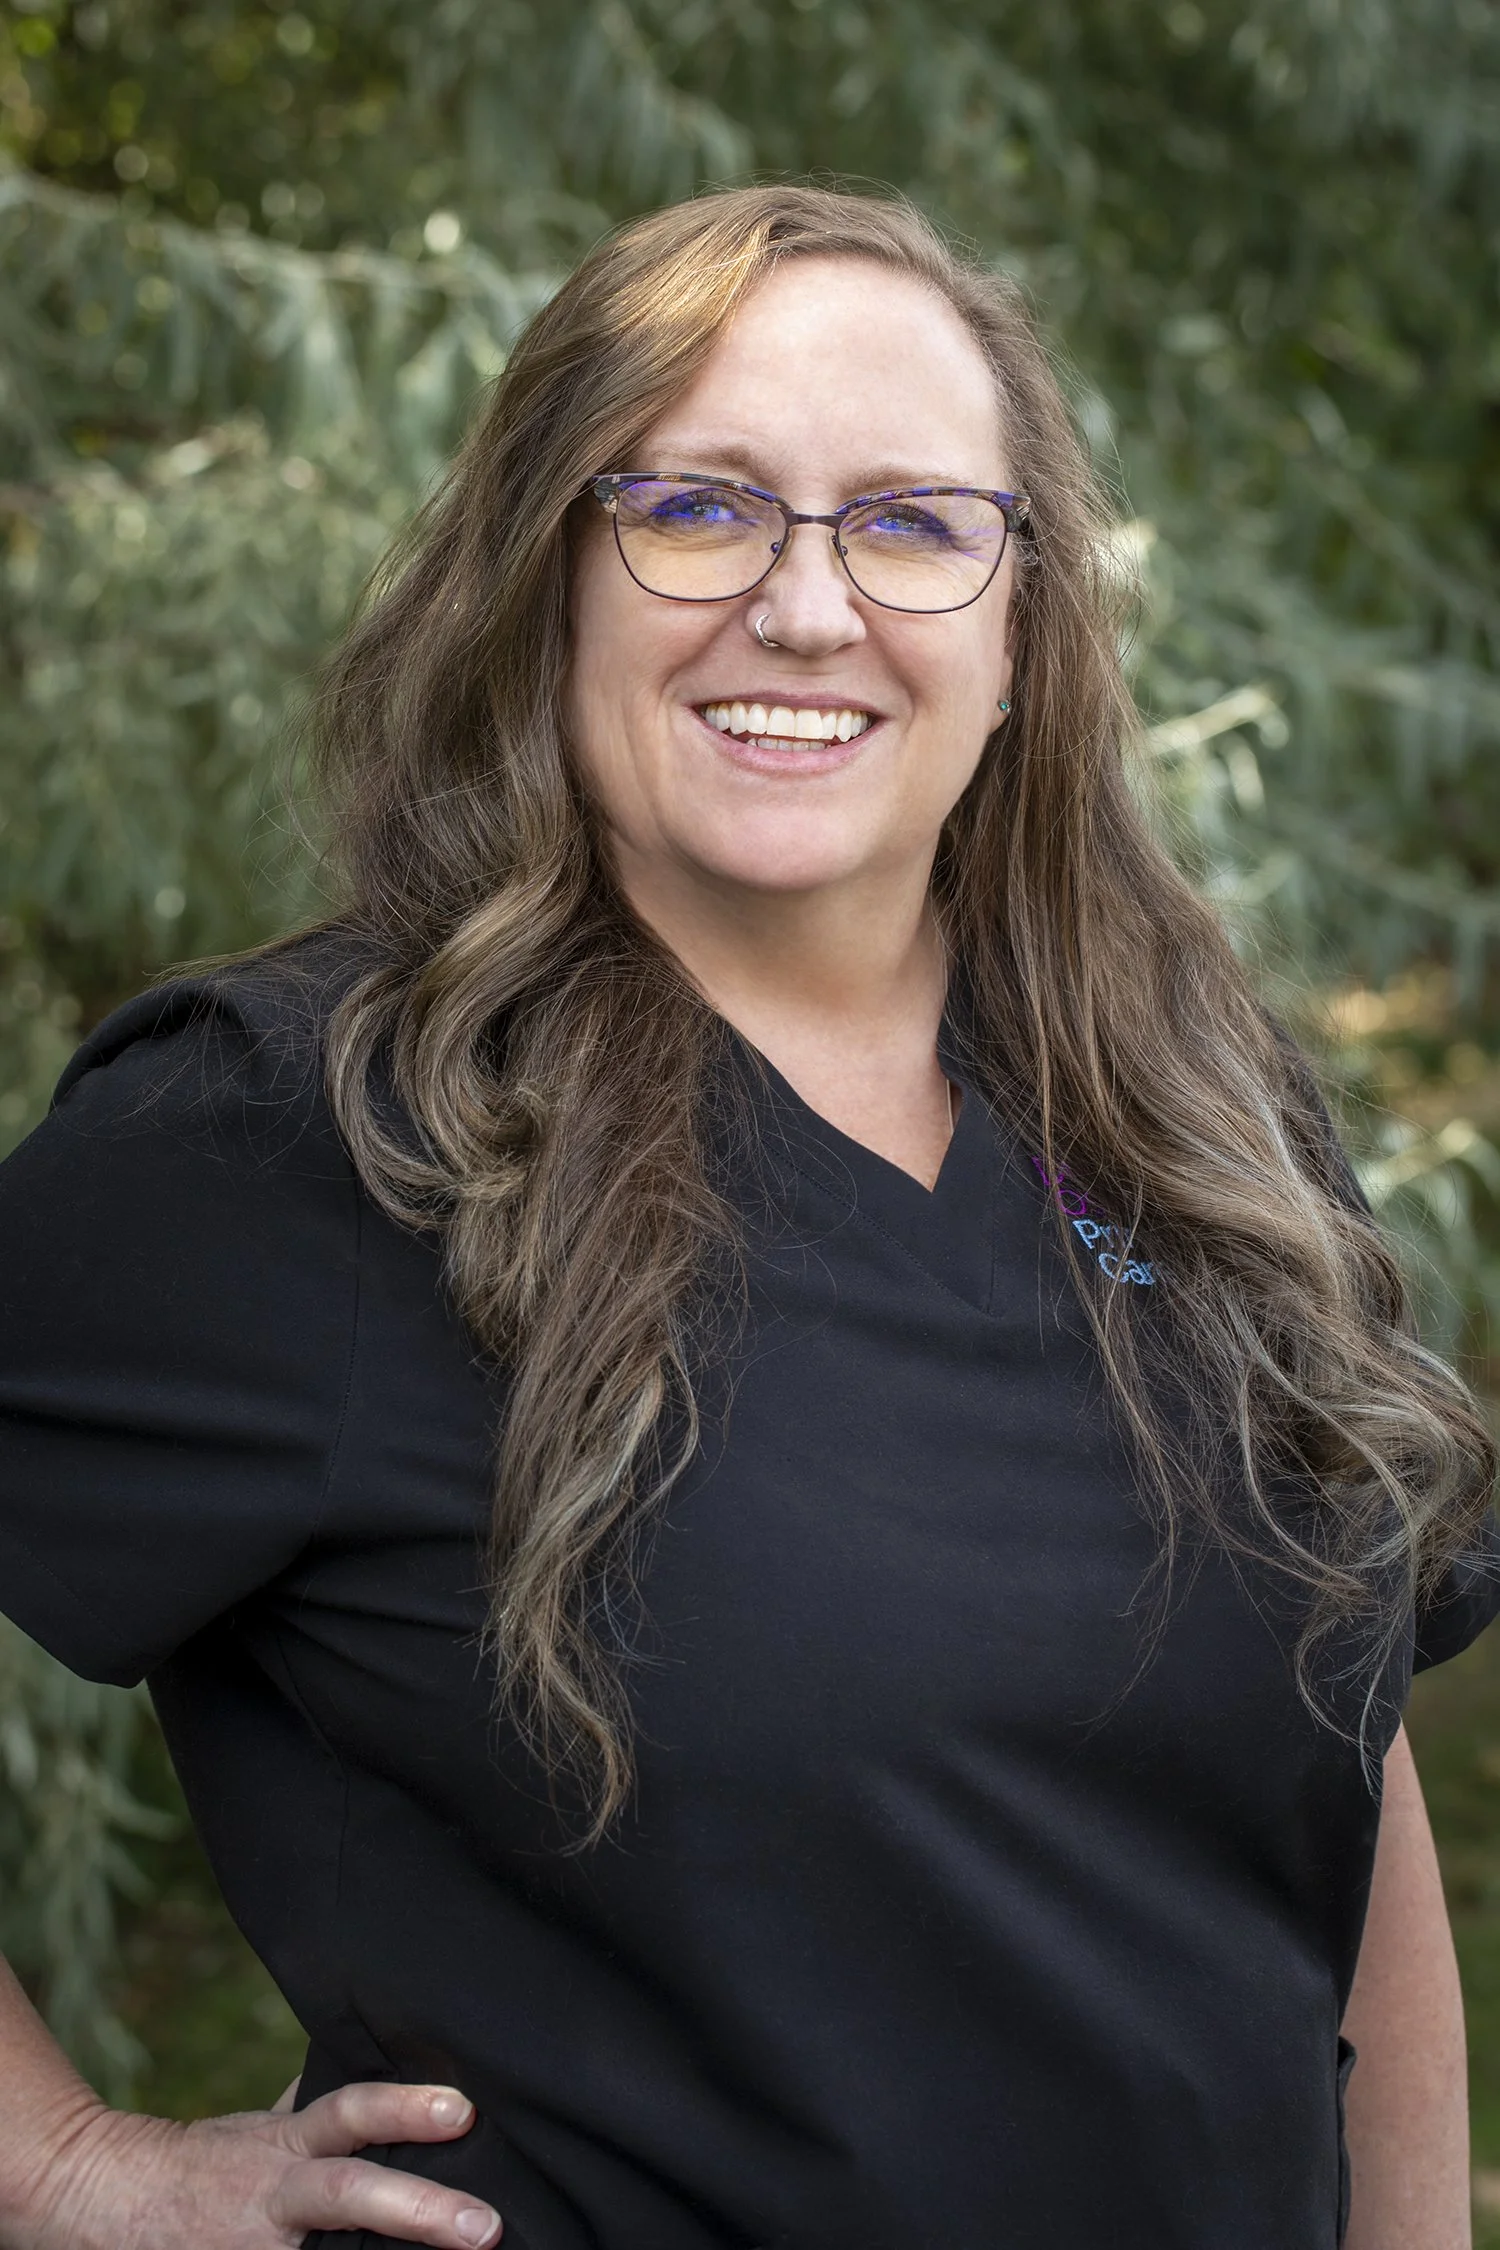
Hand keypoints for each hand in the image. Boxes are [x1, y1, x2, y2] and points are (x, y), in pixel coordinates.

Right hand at [4, 2078, 500, 2249]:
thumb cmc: (205, 2164)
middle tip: (487, 2226)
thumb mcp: (262, 2127)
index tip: (466, 2110)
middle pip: (350, 2193)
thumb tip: (380, 2059)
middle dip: (421, 2210)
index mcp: (287, 2144)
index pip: (352, 2112)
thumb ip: (318, 2109)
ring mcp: (263, 2248)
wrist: (113, 2204)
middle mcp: (278, 2196)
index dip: (406, 2109)